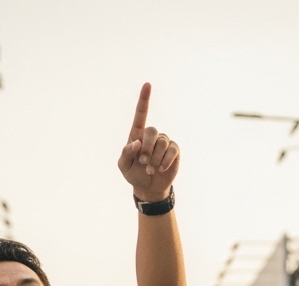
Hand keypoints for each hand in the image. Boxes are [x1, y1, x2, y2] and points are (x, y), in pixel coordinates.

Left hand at [117, 83, 179, 202]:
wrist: (148, 187)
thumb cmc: (133, 174)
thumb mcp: (123, 166)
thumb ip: (126, 153)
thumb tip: (136, 142)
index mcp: (137, 135)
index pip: (141, 114)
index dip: (144, 99)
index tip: (148, 84)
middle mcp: (152, 136)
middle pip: (152, 131)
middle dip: (147, 148)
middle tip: (143, 162)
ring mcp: (164, 142)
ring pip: (162, 143)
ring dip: (155, 158)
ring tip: (151, 170)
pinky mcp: (174, 151)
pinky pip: (172, 150)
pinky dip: (165, 160)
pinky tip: (161, 169)